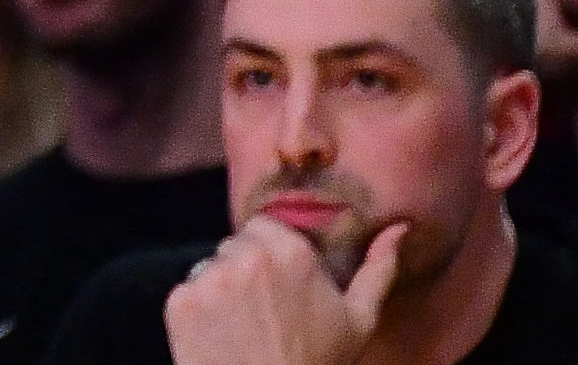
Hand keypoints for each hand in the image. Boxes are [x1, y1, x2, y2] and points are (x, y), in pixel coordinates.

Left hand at [163, 218, 405, 364]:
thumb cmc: (319, 364)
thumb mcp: (358, 321)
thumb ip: (378, 269)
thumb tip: (398, 229)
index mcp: (291, 250)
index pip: (266, 226)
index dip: (272, 253)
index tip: (281, 284)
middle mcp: (245, 255)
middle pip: (236, 245)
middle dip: (246, 268)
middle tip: (264, 310)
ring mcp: (208, 277)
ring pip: (210, 267)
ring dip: (221, 288)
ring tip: (243, 326)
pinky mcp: (179, 301)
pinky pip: (186, 292)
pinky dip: (198, 310)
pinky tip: (221, 336)